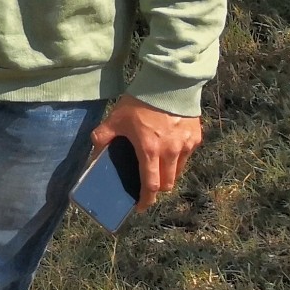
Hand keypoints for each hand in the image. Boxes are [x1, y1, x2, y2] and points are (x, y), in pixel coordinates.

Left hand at [90, 97, 202, 213]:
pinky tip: (169, 147)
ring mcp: (186, 146)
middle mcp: (171, 153)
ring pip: (179, 171)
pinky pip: (187, 155)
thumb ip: (102, 137)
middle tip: (146, 183)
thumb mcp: (115, 119)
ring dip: (168, 173)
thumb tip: (94, 154)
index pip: (150, 185)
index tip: (140, 207)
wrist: (168, 83)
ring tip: (157, 165)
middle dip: (157, 188)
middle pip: (167, 183)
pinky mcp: (196, 137)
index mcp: (149, 151)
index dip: (145, 200)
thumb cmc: (139, 102)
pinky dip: (178, 157)